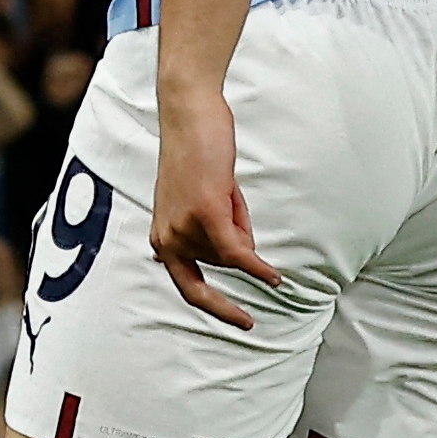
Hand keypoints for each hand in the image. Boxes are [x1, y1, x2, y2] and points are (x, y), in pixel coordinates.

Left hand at [150, 92, 283, 327]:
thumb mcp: (199, 203)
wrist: (189, 116)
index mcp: (161, 238)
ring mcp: (185, 228)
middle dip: (237, 234)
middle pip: (222, 262)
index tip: (245, 321)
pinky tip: (275, 278)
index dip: (219, 310)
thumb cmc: (196, 155)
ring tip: (224, 186)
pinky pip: (237, 253)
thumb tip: (240, 259)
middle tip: (229, 198)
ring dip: (241, 220)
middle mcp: (167, 238)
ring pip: (235, 248)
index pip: (190, 290)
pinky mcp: (204, 213)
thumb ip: (210, 234)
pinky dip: (258, 268)